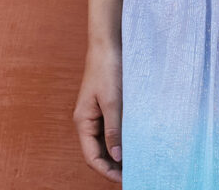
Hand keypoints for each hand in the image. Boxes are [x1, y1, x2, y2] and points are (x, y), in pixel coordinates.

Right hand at [73, 41, 122, 182]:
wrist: (108, 43)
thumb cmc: (108, 69)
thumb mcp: (112, 101)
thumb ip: (114, 129)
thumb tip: (116, 157)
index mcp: (83, 121)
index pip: (91, 156)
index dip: (106, 171)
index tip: (123, 179)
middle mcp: (87, 120)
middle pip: (97, 151)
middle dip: (112, 165)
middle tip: (132, 173)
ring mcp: (96, 113)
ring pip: (105, 140)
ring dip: (117, 152)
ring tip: (135, 160)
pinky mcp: (105, 105)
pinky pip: (111, 128)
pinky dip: (120, 137)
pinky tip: (134, 140)